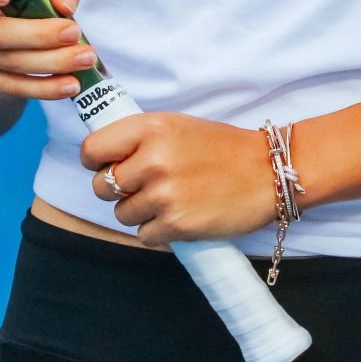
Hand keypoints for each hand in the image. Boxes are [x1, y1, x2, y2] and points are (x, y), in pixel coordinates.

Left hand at [81, 112, 275, 246]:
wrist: (267, 172)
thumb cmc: (221, 148)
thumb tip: (103, 156)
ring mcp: (165, 194)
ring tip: (168, 200)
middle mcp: (153, 160)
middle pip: (101, 187)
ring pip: (121, 214)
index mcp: (150, 128)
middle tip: (142, 186)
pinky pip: (144, 235)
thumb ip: (139, 139)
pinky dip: (157, 231)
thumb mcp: (176, 126)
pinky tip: (178, 216)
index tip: (105, 165)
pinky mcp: (178, 225)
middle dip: (117, 190)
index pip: (92, 149)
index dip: (94, 161)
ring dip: (139, 212)